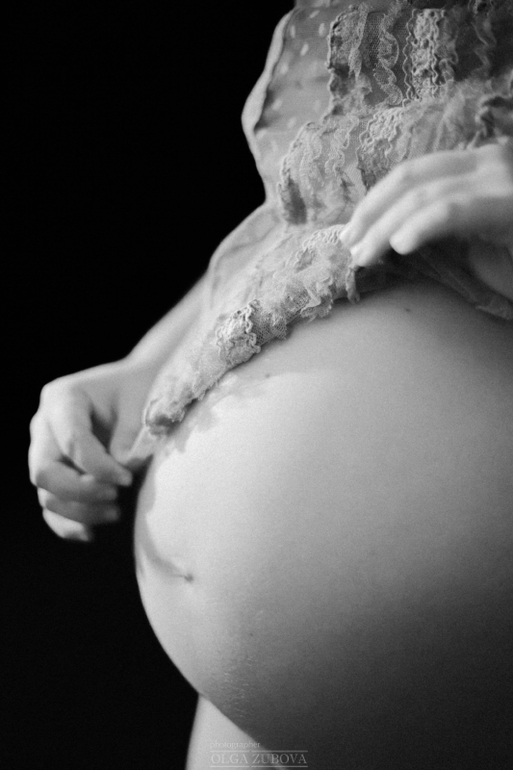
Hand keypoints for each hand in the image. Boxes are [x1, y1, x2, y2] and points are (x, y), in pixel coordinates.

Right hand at [29, 360, 153, 541]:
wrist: (137, 387)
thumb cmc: (140, 389)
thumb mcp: (140, 403)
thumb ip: (129, 435)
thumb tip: (120, 469)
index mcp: (62, 397)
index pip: (71, 441)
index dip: (98, 467)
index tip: (128, 478)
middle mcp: (44, 425)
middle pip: (45, 471)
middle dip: (81, 491)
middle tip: (116, 495)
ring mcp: (45, 450)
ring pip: (47, 494)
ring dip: (79, 511)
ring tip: (116, 512)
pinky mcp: (55, 473)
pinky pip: (50, 507)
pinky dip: (67, 524)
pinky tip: (91, 533)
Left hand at [339, 143, 512, 299]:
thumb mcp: (480, 240)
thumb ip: (445, 228)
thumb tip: (400, 234)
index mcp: (480, 166)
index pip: (415, 173)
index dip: (376, 200)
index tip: (353, 230)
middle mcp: (489, 162)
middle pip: (411, 177)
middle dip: (372, 212)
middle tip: (348, 245)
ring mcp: (500, 178)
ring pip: (425, 195)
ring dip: (386, 227)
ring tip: (365, 256)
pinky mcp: (509, 202)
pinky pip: (454, 210)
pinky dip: (421, 226)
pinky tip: (401, 246)